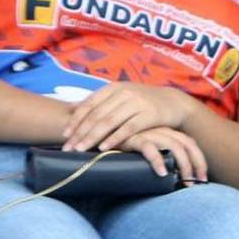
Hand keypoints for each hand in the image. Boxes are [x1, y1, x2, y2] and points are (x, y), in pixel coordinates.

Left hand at [63, 82, 190, 151]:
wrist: (174, 102)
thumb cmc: (143, 102)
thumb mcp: (121, 97)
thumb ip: (100, 103)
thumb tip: (71, 110)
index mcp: (113, 88)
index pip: (89, 104)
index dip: (76, 120)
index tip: (64, 135)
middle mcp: (123, 93)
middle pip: (97, 115)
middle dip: (80, 133)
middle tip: (68, 148)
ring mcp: (137, 103)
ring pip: (109, 121)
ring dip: (92, 137)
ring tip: (80, 150)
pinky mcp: (149, 114)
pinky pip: (128, 128)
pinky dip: (114, 138)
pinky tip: (104, 148)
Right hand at [115, 126, 208, 184]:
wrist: (101, 135)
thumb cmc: (126, 148)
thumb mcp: (147, 152)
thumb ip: (160, 158)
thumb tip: (175, 179)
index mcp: (166, 131)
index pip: (189, 143)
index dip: (199, 160)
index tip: (203, 177)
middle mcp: (160, 130)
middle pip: (185, 145)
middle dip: (194, 165)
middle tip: (194, 185)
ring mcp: (147, 132)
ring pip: (172, 146)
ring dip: (181, 165)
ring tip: (183, 183)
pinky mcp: (133, 137)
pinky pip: (149, 148)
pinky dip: (157, 161)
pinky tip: (162, 173)